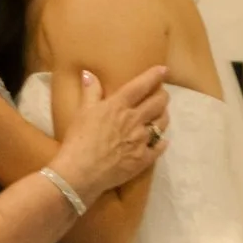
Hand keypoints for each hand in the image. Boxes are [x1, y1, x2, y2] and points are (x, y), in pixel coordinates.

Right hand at [54, 63, 169, 206]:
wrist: (80, 172)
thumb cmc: (78, 140)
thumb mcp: (82, 112)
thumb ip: (90, 92)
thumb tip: (89, 73)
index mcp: (119, 106)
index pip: (141, 86)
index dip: (154, 76)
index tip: (164, 70)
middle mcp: (134, 120)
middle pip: (158, 103)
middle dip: (163, 95)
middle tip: (162, 94)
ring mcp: (141, 140)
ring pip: (162, 123)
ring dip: (164, 116)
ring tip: (161, 114)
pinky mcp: (144, 159)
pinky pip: (160, 147)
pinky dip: (162, 142)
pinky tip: (161, 141)